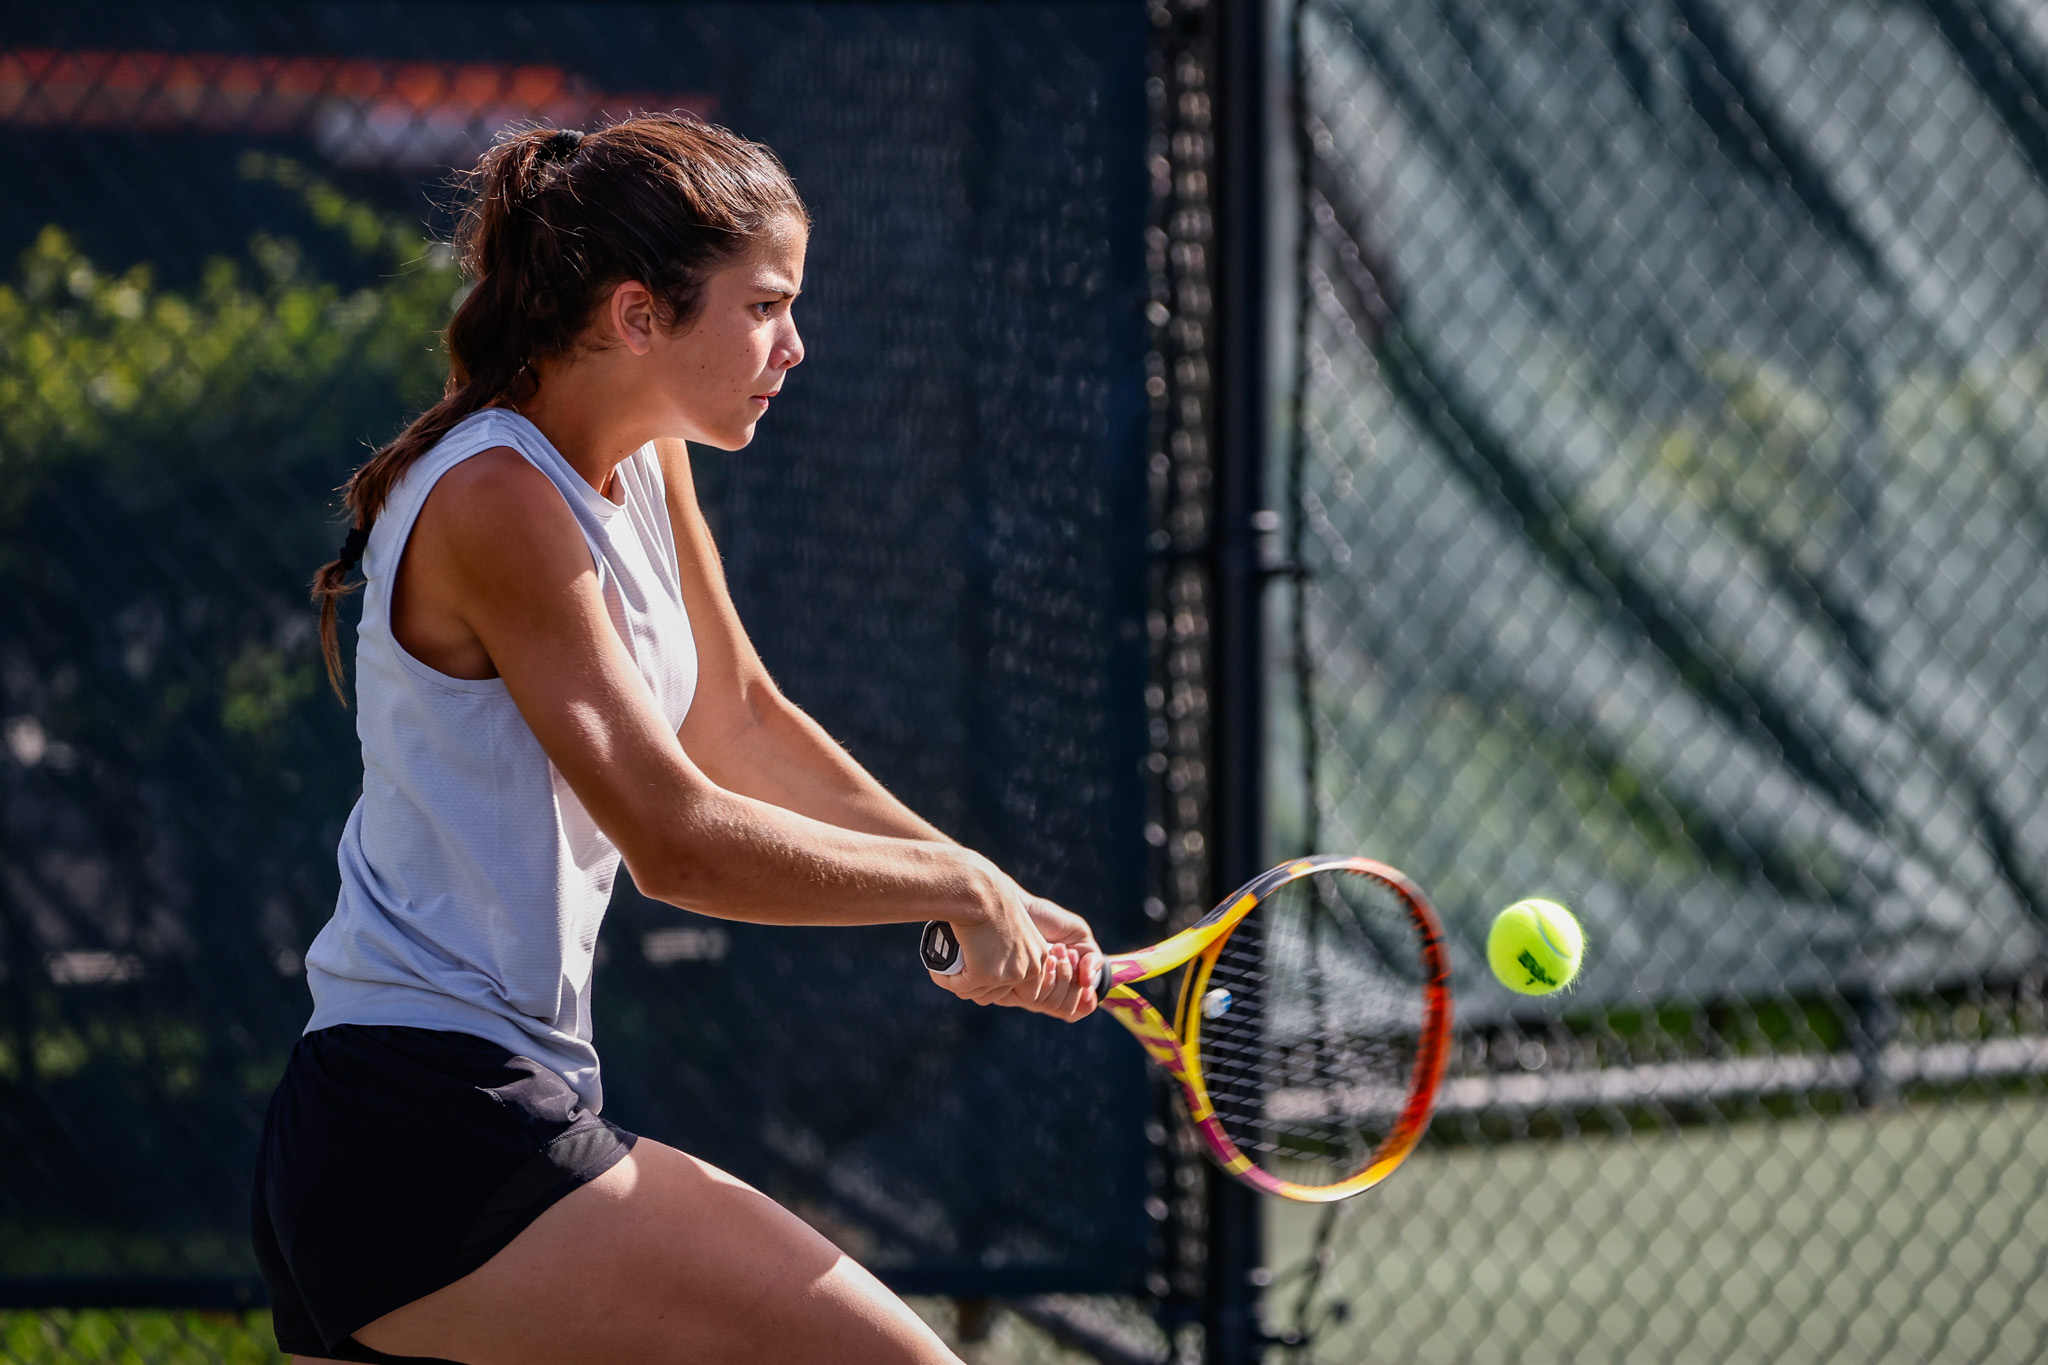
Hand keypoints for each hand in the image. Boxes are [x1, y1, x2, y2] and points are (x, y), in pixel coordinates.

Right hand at [930, 856, 1047, 1005]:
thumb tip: (998, 958)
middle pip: (998, 993)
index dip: (998, 981)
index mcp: (1040, 956)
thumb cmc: (991, 899)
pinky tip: (938, 971)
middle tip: (961, 970)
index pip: (1021, 987)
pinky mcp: (986, 976)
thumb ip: (1013, 945)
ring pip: (979, 994)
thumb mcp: (1013, 924)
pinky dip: (946, 981)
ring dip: (961, 985)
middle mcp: (1029, 968)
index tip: (980, 967)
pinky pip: (961, 988)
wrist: (980, 891)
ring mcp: (1008, 974)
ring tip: (949, 970)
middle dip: (977, 986)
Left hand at [993, 897, 1102, 1021]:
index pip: (1072, 1011)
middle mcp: (1038, 993)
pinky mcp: (1007, 990)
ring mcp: (1022, 993)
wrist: (1022, 907)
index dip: (1085, 1004)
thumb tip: (1088, 983)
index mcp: (1054, 986)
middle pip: (1064, 1010)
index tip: (1088, 986)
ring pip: (1051, 1005)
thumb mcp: (1079, 937)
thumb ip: (1091, 961)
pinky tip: (1048, 957)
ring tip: (1058, 949)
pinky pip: (1035, 998)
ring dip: (1063, 976)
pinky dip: (1050, 977)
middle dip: (1073, 983)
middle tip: (1069, 954)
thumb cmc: (1048, 919)